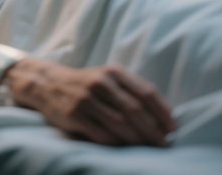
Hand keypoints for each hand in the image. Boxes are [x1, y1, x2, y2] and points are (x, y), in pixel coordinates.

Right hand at [5, 59, 175, 146]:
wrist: (48, 84)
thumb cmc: (87, 83)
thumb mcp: (108, 77)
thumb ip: (132, 90)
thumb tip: (164, 117)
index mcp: (113, 71)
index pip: (145, 92)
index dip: (162, 112)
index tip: (173, 128)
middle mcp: (100, 83)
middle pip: (135, 110)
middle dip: (153, 130)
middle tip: (164, 144)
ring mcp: (86, 99)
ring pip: (120, 124)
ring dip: (138, 140)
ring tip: (149, 149)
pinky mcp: (74, 115)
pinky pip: (102, 135)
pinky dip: (117, 144)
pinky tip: (125, 148)